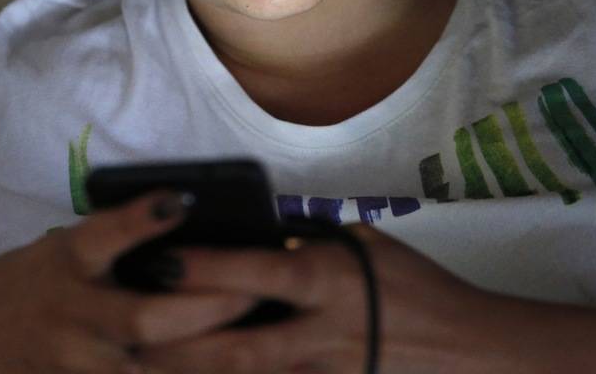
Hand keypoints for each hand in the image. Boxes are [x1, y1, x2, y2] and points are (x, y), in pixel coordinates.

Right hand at [0, 191, 256, 372]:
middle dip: (209, 309)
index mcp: (64, 262)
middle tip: (258, 294)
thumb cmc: (12, 291)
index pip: (104, 235)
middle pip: (148, 318)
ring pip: (153, 369)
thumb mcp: (52, 254)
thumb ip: (110, 246)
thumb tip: (186, 224)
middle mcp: (73, 314)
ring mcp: (77, 362)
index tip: (182, 200)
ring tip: (262, 349)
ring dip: (209, 361)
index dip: (142, 218)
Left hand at [134, 224, 505, 373]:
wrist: (466, 346)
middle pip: (239, 346)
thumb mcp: (366, 246)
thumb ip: (313, 241)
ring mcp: (324, 370)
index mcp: (327, 279)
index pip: (257, 273)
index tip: (160, 261)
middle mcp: (320, 330)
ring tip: (145, 368)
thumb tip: (269, 234)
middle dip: (181, 347)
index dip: (207, 269)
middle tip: (129, 338)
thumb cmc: (414, 286)